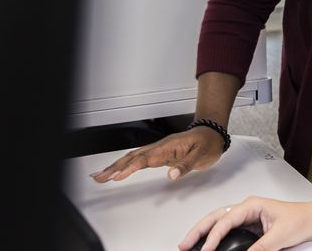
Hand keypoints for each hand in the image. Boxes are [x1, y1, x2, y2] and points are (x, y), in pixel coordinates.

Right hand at [89, 127, 225, 182]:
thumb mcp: (201, 154)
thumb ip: (186, 165)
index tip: (117, 176)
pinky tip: (119, 170)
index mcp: (168, 146)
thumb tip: (171, 174)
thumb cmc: (207, 143)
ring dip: (116, 166)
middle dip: (115, 167)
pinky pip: (140, 160)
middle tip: (99, 177)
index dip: (130, 168)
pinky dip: (127, 165)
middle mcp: (160, 147)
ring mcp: (159, 151)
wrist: (213, 134)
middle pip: (133, 157)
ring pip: (133, 158)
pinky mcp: (160, 155)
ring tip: (101, 175)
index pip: (145, 159)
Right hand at [178, 197, 311, 250]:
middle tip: (184, 244)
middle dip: (198, 230)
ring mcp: (245, 217)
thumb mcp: (280, 236)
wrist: (311, 220)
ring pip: (217, 222)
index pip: (226, 220)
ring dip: (202, 232)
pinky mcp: (246, 226)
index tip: (205, 250)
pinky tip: (206, 245)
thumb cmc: (299, 220)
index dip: (213, 236)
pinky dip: (213, 237)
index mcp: (251, 205)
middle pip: (215, 217)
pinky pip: (225, 230)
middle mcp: (245, 208)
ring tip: (188, 244)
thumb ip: (261, 247)